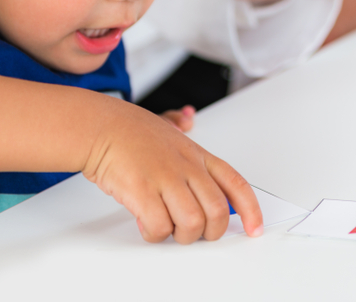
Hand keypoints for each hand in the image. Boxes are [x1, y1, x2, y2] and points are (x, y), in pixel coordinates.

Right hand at [82, 100, 261, 243]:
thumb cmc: (131, 132)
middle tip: (194, 232)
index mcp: (198, 156)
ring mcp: (166, 179)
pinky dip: (154, 234)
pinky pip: (159, 228)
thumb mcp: (166, 129)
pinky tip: (146, 223)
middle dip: (209, 232)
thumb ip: (181, 131)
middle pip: (216, 212)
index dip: (250, 210)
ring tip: (167, 227)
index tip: (254, 229)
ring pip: (192, 224)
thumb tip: (188, 119)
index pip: (236, 185)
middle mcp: (187, 168)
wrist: (101, 127)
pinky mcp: (142, 192)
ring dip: (180, 235)